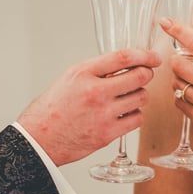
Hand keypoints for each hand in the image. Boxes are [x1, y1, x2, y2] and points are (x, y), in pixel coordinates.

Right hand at [18, 48, 160, 166]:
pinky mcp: (107, 134)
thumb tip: (127, 63)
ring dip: (139, 95)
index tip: (153, 57)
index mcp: (83, 73)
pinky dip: (135, 115)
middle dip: (146, 74)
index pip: (123, 57)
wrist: (39, 138)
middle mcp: (94, 91)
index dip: (144, 55)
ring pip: (141, 97)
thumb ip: (97, 69)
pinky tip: (125, 113)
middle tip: (144, 75)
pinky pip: (137, 119)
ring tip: (128, 96)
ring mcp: (103, 114)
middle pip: (139, 76)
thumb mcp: (71, 78)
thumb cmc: (53, 108)